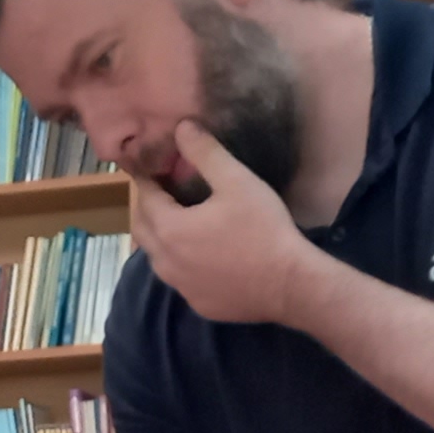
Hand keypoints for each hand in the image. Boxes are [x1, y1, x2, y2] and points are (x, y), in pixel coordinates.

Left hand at [127, 121, 322, 328]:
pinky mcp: (198, 304)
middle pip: (142, 229)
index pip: (144, 198)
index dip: (146, 179)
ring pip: (157, 257)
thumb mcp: (236, 181)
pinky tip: (200, 254)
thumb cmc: (263, 229)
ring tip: (178, 220)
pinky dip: (180, 262)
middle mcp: (165, 262)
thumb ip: (205, 153)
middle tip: (162, 190)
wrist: (291, 284)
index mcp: (169, 229)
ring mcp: (181, 288)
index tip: (149, 166)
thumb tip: (181, 128)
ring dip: (160, 236)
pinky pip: (179, 279)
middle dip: (147, 207)